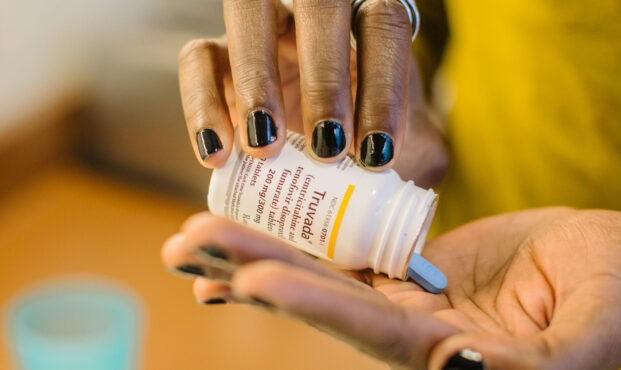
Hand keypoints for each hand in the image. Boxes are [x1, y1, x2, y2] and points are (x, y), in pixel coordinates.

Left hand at [161, 207, 620, 368]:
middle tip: (188, 245)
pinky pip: (345, 252)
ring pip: (323, 272)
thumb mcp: (599, 333)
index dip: (313, 302)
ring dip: (258, 252)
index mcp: (451, 356)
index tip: (252, 277)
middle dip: (255, 271)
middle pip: (324, 300)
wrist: (612, 261)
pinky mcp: (407, 268)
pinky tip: (247, 242)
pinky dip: (297, 242)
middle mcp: (415, 334)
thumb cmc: (619, 293)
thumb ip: (547, 365)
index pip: (370, 330)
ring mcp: (407, 299)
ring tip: (194, 235)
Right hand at [178, 0, 444, 178]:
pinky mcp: (218, 52)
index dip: (383, 88)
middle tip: (328, 150)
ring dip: (256, 80)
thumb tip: (412, 200)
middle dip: (325, 80)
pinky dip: (202, 104)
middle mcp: (317, 12)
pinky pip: (198, 58)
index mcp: (371, 23)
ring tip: (264, 149)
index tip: (378, 155)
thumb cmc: (370, 139)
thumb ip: (416, 160)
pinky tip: (217, 156)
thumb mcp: (408, 148)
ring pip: (248, 12)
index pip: (383, 28)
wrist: (322, 143)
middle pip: (319, 6)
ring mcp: (264, 25)